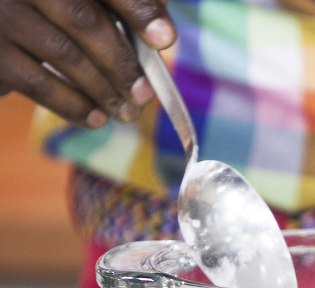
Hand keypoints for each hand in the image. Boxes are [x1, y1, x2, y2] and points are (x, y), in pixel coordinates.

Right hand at [0, 0, 175, 127]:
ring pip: (64, 55)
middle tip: (145, 94)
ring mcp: (3, 15)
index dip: (138, 10)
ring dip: (103, 90)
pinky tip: (95, 118)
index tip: (167, 40)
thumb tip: (161, 32)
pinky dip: (72, 105)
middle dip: (123, 63)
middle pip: (85, 21)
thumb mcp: (84, 2)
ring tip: (127, 112)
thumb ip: (120, 7)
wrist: (2, 18)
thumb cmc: (50, 12)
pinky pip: (36, 82)